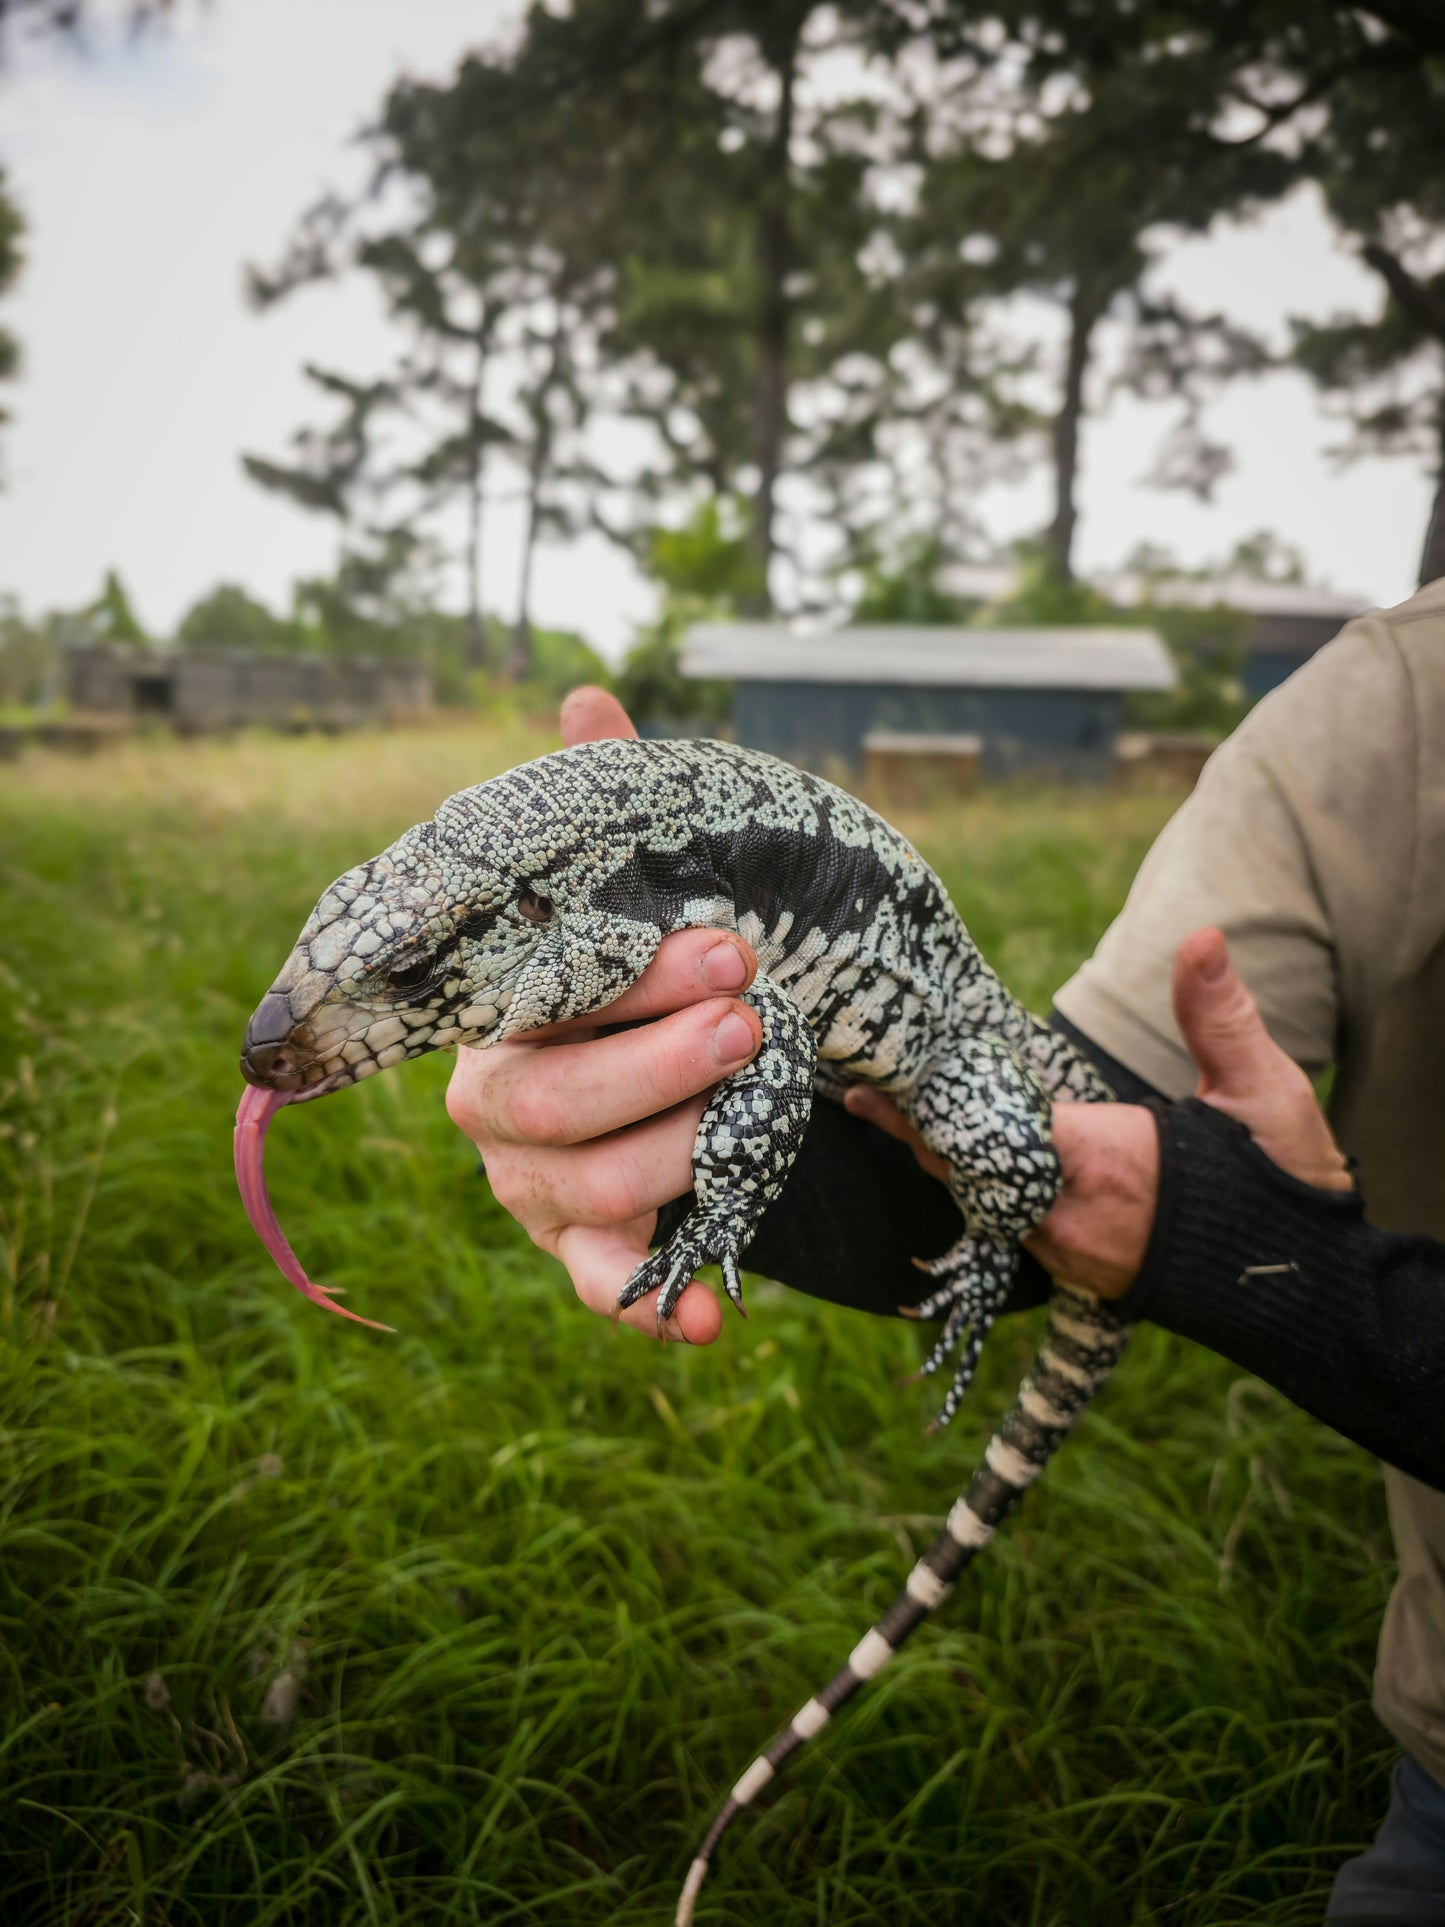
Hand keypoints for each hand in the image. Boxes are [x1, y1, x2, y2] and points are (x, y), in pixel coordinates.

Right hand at [444, 686, 760, 1343]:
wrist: (677, 1070)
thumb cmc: (643, 978)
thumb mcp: (635, 896)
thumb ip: (608, 813)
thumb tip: (588, 699)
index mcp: (497, 1013)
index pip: (543, 1004)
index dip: (636, 982)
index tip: (729, 946)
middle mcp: (496, 1106)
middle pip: (547, 1104)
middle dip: (658, 1064)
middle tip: (756, 1022)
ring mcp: (534, 1188)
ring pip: (584, 1191)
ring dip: (681, 1155)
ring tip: (768, 1118)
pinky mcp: (582, 1251)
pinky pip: (600, 1290)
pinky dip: (651, 1306)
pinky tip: (712, 1318)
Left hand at [846, 927, 1352, 1300]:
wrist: (1307, 1289)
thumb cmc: (1285, 1183)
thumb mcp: (1263, 1089)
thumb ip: (1218, 1014)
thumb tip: (1201, 937)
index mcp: (1105, 1163)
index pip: (998, 1128)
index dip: (940, 1106)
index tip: (882, 1083)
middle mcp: (1072, 1217)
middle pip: (973, 1169)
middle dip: (922, 1132)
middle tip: (862, 1096)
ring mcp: (1074, 1252)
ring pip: (988, 1202)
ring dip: (949, 1161)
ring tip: (894, 1120)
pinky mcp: (1082, 1271)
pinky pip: (1014, 1226)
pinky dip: (984, 1190)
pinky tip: (960, 1162)